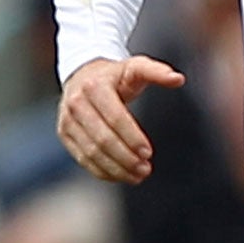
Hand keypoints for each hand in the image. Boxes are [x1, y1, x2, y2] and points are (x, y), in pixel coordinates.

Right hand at [56, 55, 184, 183]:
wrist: (83, 75)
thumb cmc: (117, 74)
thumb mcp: (137, 66)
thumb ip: (157, 72)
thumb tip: (179, 79)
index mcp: (95, 87)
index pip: (115, 118)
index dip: (132, 137)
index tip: (149, 153)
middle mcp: (76, 104)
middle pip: (101, 139)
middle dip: (125, 157)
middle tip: (146, 170)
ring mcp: (67, 121)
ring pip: (90, 152)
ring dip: (115, 168)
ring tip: (137, 176)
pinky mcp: (64, 134)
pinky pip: (82, 158)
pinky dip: (101, 170)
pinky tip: (120, 175)